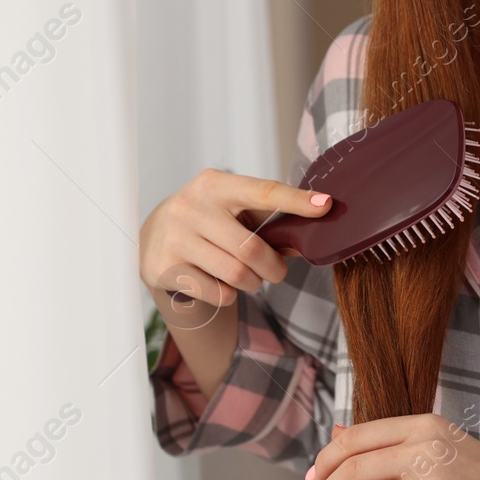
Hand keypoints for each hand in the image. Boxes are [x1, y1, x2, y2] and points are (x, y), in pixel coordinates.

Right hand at [138, 168, 331, 310]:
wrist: (154, 237)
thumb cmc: (208, 221)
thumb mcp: (234, 211)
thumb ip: (270, 220)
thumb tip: (308, 239)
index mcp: (215, 185)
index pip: (263, 192)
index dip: (296, 201)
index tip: (325, 206)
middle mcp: (191, 206)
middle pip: (251, 247)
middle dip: (273, 266)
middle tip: (277, 272)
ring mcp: (174, 237)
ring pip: (236, 274)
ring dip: (254, 283)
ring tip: (251, 279)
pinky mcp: (164, 267)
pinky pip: (218, 293)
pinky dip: (230, 294)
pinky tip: (223, 284)